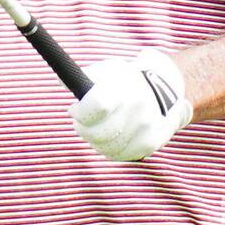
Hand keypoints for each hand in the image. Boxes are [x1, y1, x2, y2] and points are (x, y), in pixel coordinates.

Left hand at [67, 48, 192, 161]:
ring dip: (94, 138)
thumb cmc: (126, 81)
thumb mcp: (108, 70)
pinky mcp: (149, 145)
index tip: (75, 108)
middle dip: (82, 127)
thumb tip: (61, 80)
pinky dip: (109, 147)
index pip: (95, 105)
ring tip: (99, 127)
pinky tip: (113, 135)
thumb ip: (83, 75)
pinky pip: (117, 155)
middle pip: (95, 132)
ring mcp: (145, 129)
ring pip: (103, 147)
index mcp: (125, 87)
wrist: (164, 92)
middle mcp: (138, 108)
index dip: (79, 111)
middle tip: (82, 120)